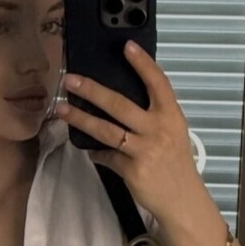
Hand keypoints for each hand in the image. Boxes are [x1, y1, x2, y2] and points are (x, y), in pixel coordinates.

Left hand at [55, 40, 204, 225]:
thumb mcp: (173, 132)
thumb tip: (121, 101)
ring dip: (80, 118)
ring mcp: (144, 150)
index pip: (158, 83)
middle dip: (92, 90)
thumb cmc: (176, 163)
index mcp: (171, 116)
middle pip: (119, 104)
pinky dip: (96, 152)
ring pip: (105, 130)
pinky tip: (89, 149)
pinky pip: (106, 156)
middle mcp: (158, 130)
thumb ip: (154, 116)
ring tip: (62, 109)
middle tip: (70, 81)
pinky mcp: (131, 169)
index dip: (143, 64)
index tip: (127, 46)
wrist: (182, 199)